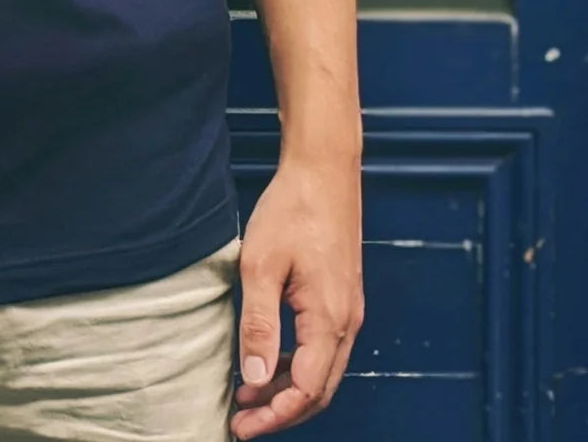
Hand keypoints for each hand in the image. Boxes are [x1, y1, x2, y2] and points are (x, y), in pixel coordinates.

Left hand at [230, 155, 363, 436]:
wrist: (323, 170)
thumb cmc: (292, 210)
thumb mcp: (261, 265)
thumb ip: (258, 324)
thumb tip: (253, 379)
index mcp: (329, 319)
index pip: (306, 391)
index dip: (274, 415)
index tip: (240, 425)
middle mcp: (346, 322)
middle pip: (319, 390)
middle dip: (281, 411)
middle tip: (241, 421)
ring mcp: (347, 310)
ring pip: (322, 371)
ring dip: (287, 389)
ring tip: (247, 396)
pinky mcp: (341, 297)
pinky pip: (323, 348)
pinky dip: (297, 364)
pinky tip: (268, 359)